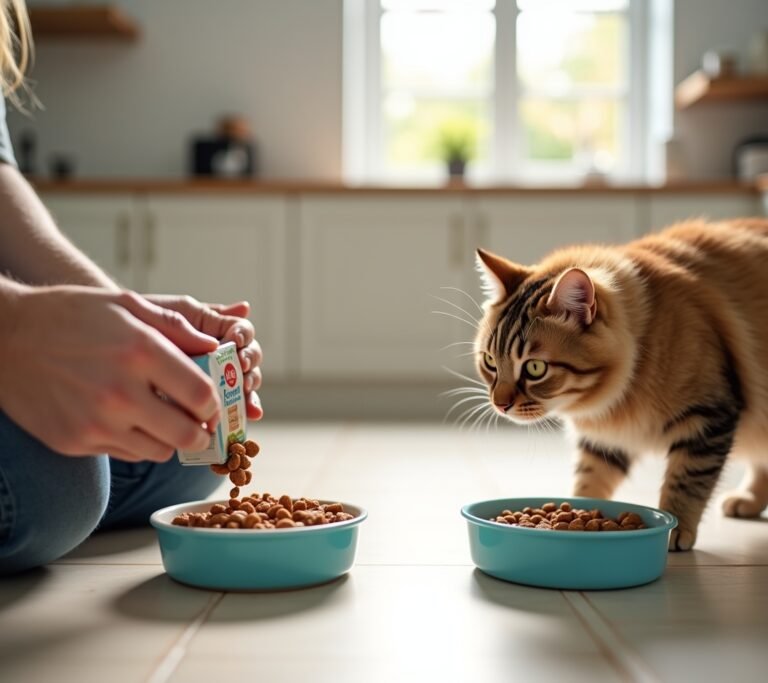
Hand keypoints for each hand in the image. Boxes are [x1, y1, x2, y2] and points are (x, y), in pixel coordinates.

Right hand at [0, 286, 221, 461]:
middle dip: (202, 431)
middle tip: (200, 424)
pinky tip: (130, 421)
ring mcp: (95, 423)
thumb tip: (216, 347)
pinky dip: (137, 443)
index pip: (201, 395)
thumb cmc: (72, 314)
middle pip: (187, 434)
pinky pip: (125, 455)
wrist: (4, 337)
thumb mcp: (127, 305)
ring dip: (170, 439)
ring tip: (165, 420)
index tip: (213, 402)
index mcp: (140, 353)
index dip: (215, 403)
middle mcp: (120, 393)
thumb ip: (177, 327)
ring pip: (159, 451)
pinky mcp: (75, 443)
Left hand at [145, 295, 262, 419]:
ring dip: (248, 394)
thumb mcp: (168, 315)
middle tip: (239, 371)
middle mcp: (220, 355)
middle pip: (248, 362)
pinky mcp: (202, 404)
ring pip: (243, 387)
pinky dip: (238, 414)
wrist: (104, 347)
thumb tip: (244, 308)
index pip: (243, 332)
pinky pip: (226, 409)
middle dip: (248, 368)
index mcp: (216, 329)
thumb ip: (204, 316)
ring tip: (245, 401)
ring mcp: (213, 380)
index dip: (243, 337)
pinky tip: (244, 419)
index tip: (235, 341)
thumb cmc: (137, 324)